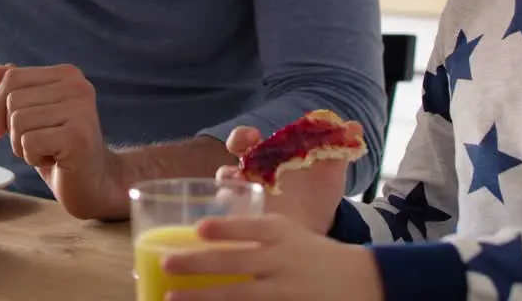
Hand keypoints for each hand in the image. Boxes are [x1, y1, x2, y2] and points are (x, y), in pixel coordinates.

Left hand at [0, 64, 126, 219]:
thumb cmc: (59, 148)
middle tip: (40, 143)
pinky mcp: (77, 136)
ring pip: (18, 122)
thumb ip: (15, 90)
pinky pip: (28, 143)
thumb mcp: (33, 115)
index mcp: (68, 74)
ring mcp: (81, 110)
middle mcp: (78, 86)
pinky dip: (33, 158)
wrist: (94, 182)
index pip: (12, 77)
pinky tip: (55, 160)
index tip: (7, 128)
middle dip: (14, 130)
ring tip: (49, 151)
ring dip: (23, 146)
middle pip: (12, 100)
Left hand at [163, 214, 383, 300]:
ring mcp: (284, 291)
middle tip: (167, 262)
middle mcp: (282, 260)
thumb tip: (202, 233)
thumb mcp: (288, 232)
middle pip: (237, 263)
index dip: (226, 229)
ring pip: (238, 296)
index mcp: (283, 233)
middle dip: (199, 264)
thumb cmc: (309, 251)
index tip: (199, 229)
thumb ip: (253, 231)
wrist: (355, 281)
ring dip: (203, 297)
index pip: (253, 228)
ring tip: (172, 296)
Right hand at [215, 126, 351, 234]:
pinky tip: (248, 226)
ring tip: (239, 202)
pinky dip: (235, 226)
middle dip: (227, 172)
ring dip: (229, 199)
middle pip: (227, 171)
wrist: (322, 226)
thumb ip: (339, 147)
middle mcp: (252, 180)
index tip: (251, 136)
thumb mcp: (329, 170)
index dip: (242, 136)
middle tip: (237, 172)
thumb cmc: (318, 192)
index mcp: (266, 159)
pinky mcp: (253, 229)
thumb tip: (355, 125)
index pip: (244, 141)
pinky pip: (236, 227)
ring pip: (227, 200)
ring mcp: (249, 206)